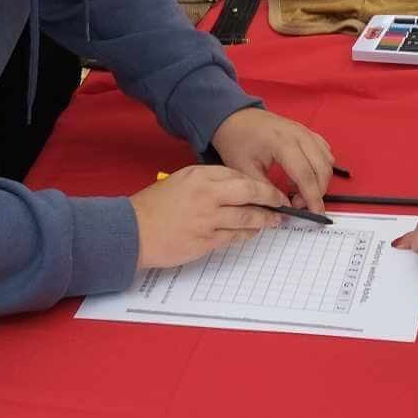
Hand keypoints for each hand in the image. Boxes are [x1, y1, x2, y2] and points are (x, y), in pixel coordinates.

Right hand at [130, 164, 287, 268]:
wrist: (134, 230)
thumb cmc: (156, 205)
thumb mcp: (182, 180)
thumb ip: (210, 180)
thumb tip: (239, 186)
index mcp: (200, 176)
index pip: (239, 176)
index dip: (260, 185)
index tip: (272, 190)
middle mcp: (207, 195)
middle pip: (250, 193)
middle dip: (271, 199)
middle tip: (283, 204)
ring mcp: (207, 220)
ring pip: (246, 218)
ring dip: (264, 219)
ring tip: (274, 220)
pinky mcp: (205, 241)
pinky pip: (234, 237)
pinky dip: (247, 233)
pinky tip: (252, 231)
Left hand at [209, 107, 333, 213]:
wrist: (234, 117)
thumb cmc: (236, 140)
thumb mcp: (244, 170)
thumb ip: (265, 191)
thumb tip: (283, 207)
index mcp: (282, 142)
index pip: (305, 174)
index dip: (312, 197)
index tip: (315, 214)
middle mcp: (298, 135)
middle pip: (322, 169)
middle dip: (317, 192)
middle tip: (298, 204)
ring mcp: (305, 131)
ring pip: (327, 160)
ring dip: (320, 180)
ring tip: (298, 191)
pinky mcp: (306, 132)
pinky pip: (324, 152)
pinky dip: (320, 167)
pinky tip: (302, 175)